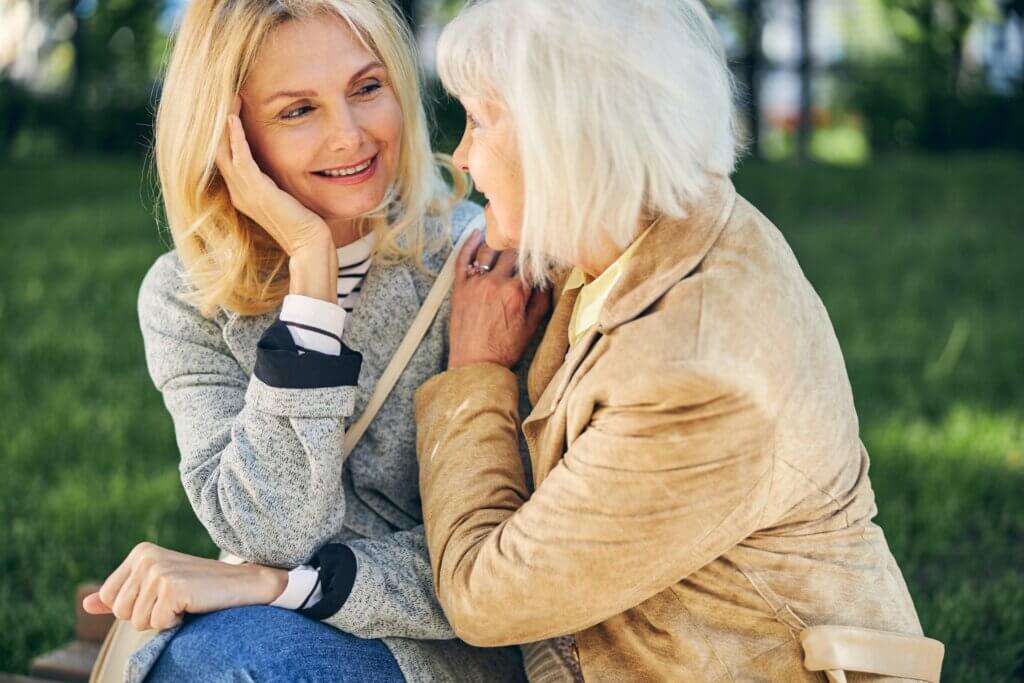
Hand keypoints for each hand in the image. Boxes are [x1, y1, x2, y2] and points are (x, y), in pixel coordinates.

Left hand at [82, 542, 287, 630]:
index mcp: (140, 553)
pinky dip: (176, 623)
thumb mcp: (155, 587)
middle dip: (148, 616)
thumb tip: (85, 604)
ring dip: (163, 620)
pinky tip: (193, 605)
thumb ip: (119, 595)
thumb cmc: (199, 587)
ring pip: (139, 622)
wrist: (242, 584)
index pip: (110, 599)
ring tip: (186, 601)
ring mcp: (159, 571)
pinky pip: (158, 624)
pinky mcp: (172, 587)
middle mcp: (146, 558)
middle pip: (121, 612)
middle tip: (177, 600)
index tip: (163, 595)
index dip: (136, 608)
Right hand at [216, 96, 331, 257]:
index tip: (232, 108)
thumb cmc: (304, 223)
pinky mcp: (257, 192)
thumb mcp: (285, 197)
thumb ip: (277, 182)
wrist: (309, 245)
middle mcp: (239, 192)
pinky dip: (236, 138)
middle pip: (219, 150)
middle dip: (221, 122)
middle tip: (226, 95)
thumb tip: (284, 165)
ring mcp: (245, 193)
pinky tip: (233, 118)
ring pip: (224, 151)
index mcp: (243, 194)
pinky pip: (240, 159)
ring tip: (230, 98)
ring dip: (226, 123)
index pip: (226, 157)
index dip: (225, 133)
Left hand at [448, 231, 549, 369]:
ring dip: (499, 242)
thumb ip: (540, 300)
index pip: (532, 263)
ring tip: (505, 235)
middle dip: (521, 247)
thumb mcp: (531, 327)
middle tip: (527, 242)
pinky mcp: (460, 286)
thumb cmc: (504, 349)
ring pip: (489, 250)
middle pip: (512, 252)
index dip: (539, 256)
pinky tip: (476, 234)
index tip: (544, 252)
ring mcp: (475, 282)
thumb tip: (546, 280)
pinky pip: (463, 258)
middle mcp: (495, 282)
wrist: (475, 364)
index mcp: (516, 292)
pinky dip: (470, 244)